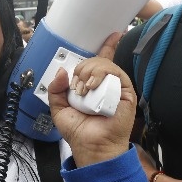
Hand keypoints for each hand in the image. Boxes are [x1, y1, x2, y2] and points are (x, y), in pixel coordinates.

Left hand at [47, 32, 134, 165]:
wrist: (91, 147)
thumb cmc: (79, 132)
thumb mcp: (59, 108)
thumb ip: (55, 90)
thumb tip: (61, 72)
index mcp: (92, 86)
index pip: (101, 61)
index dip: (107, 45)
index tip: (113, 34)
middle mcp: (105, 84)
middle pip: (96, 60)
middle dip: (81, 68)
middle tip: (76, 87)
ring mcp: (116, 87)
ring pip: (104, 64)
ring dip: (89, 72)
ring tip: (83, 90)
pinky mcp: (126, 92)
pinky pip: (115, 73)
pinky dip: (100, 75)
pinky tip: (92, 87)